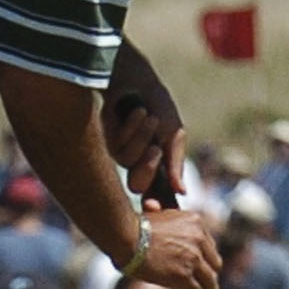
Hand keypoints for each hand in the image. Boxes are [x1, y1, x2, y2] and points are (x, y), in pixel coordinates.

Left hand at [105, 43, 186, 200]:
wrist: (136, 79)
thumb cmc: (155, 103)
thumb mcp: (173, 132)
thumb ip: (176, 163)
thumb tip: (183, 192)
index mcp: (156, 160)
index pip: (157, 190)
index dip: (157, 204)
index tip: (157, 209)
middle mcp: (136, 161)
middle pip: (139, 186)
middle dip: (148, 169)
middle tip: (156, 151)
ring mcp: (119, 153)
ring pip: (130, 165)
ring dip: (143, 138)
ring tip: (147, 116)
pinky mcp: (105, 143)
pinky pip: (120, 148)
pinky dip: (132, 128)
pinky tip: (135, 111)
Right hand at [132, 207, 220, 288]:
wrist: (127, 237)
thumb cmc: (134, 226)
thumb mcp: (157, 214)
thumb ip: (164, 219)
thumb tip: (153, 205)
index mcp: (195, 222)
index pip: (208, 244)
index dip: (207, 257)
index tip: (206, 265)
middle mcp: (199, 239)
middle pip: (213, 261)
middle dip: (211, 273)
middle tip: (209, 283)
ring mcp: (193, 258)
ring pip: (209, 279)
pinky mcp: (183, 276)